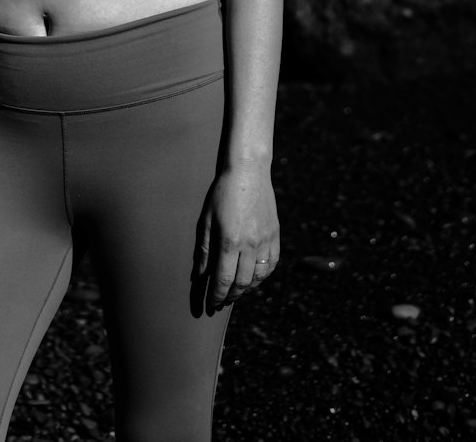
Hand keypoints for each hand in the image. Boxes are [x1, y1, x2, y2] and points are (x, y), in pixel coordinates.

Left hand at [195, 163, 279, 311]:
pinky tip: (254, 277)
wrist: (249, 171)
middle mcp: (250, 244)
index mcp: (229, 241)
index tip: (210, 305)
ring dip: (247, 289)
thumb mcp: (206, 219)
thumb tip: (200, 276)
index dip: (216, 296)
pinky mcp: (275, 234)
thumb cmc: (222, 193)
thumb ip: (204, 250)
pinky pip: (272, 264)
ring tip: (236, 291)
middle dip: (230, 296)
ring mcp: (265, 240)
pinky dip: (263, 276)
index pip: (223, 280)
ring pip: (258, 277)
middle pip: (241, 283)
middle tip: (222, 301)